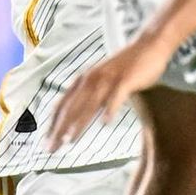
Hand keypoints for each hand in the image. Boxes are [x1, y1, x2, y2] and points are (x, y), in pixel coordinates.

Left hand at [49, 36, 172, 148]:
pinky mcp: (126, 79)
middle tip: (52, 148)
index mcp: (83, 81)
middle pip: (71, 108)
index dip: (52, 125)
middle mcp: (91, 79)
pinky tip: (106, 124)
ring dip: (78, 123)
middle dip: (59, 129)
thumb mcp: (102, 80)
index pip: (62, 105)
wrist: (149, 46)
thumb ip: (91, 96)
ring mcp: (108, 79)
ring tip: (70, 140)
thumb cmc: (126, 67)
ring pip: (89, 104)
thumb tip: (79, 116)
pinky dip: (110, 109)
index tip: (46, 143)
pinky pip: (116, 97)